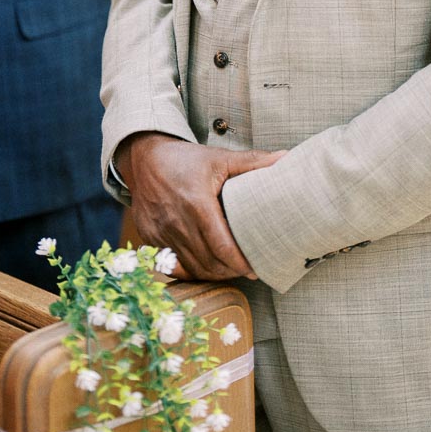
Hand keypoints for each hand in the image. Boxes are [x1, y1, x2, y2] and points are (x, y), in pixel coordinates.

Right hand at [118, 132, 284, 281]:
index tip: (256, 267)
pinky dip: (190, 271)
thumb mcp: (219, 158)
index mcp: (197, 204)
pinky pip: (173, 266)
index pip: (222, 247)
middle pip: (209, 263)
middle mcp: (177, 223)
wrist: (145, 159)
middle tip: (248, 270)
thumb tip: (285, 158)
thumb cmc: (185, 159)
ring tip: (230, 270)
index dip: (241, 263)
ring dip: (213, 274)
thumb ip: (253, 161)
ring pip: (191, 268)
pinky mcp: (150, 239)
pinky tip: (204, 267)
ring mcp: (161, 234)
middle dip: (231, 271)